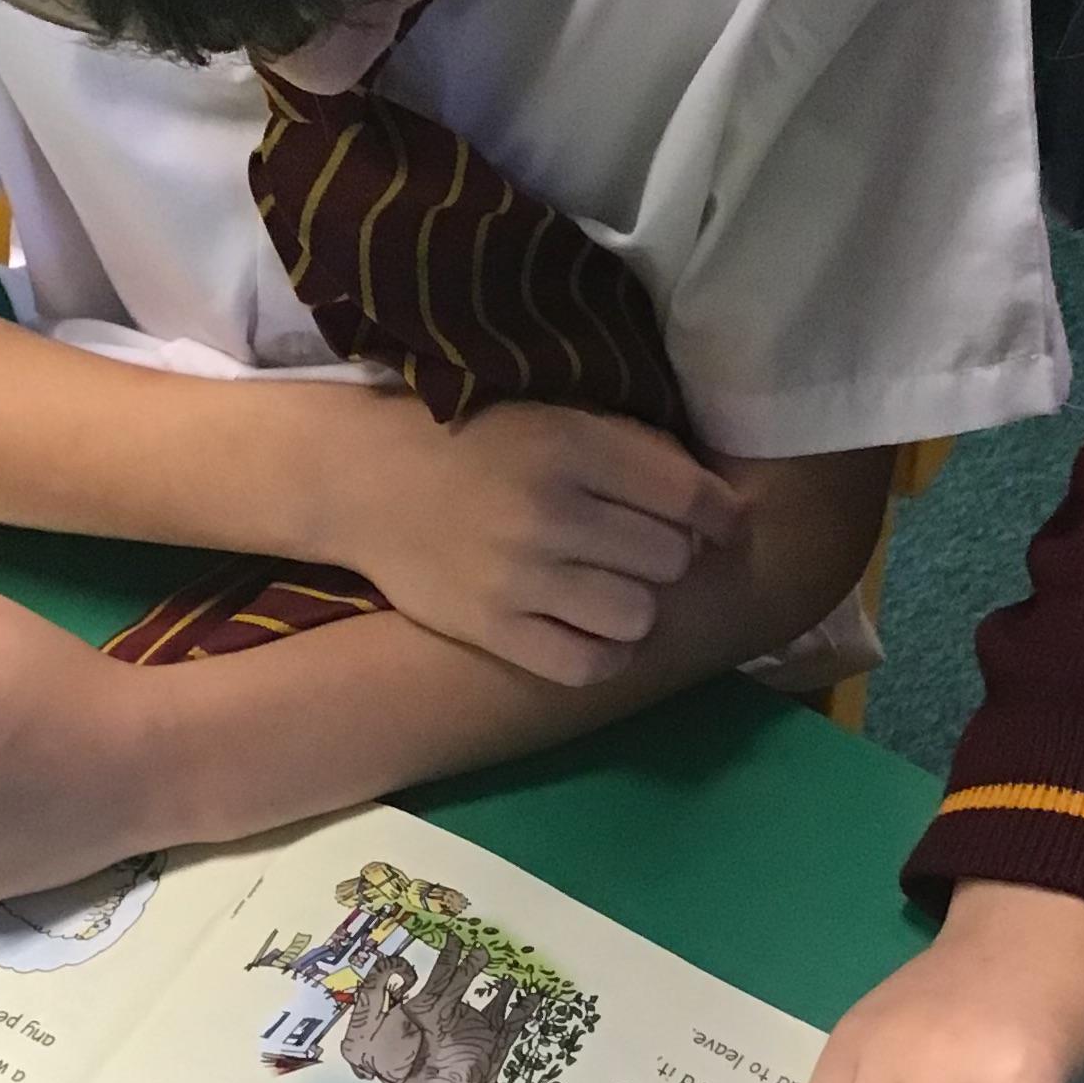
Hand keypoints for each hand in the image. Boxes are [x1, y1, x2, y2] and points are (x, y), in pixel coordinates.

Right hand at [342, 395, 743, 685]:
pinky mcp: (491, 628)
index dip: (720, 515)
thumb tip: (713, 505)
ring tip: (611, 591)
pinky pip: (586, 666)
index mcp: (572, 445)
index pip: (689, 497)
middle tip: (638, 550)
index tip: (719, 524)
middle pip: (670, 560)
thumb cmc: (474, 442)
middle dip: (667, 556)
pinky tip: (591, 633)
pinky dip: (603, 655)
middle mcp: (551, 512)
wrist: (363, 478)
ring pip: (638, 616)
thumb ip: (631, 451)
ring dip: (636, 607)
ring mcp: (519, 576)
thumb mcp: (554, 417)